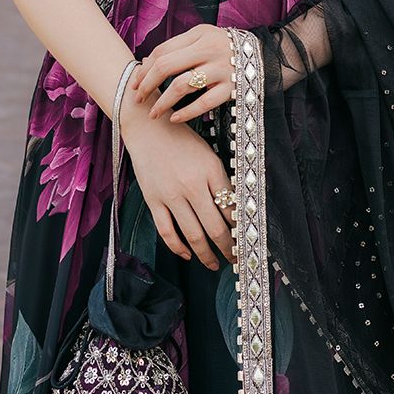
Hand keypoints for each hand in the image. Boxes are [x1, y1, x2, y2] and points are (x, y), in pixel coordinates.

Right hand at [119, 91, 236, 268]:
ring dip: (206, 254)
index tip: (244, 241)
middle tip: (235, 259)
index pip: (231, 209)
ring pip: (193, 235)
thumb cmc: (183, 141)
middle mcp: (192, 185)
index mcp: (211, 171)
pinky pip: (167, 231)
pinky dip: (178, 247)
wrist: (149, 129)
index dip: (240, 229)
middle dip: (228, 248)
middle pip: (215, 227)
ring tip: (215, 264)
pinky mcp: (153, 200)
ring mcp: (171, 195)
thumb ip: (220, 181)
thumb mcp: (209, 155)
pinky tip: (188, 254)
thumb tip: (233, 211)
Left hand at [130, 25, 234, 124]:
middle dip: (146, 84)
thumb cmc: (226, 48)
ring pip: (182, 85)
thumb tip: (146, 64)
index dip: (144, 68)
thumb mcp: (205, 37)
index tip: (134, 83)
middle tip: (138, 99)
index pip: (162, 50)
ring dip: (163, 101)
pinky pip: (204, 103)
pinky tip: (174, 118)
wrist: (266, 54)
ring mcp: (222, 69)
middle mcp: (209, 49)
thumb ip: (180, 47)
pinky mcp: (232, 88)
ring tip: (153, 113)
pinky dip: (186, 112)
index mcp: (200, 34)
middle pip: (166, 66)